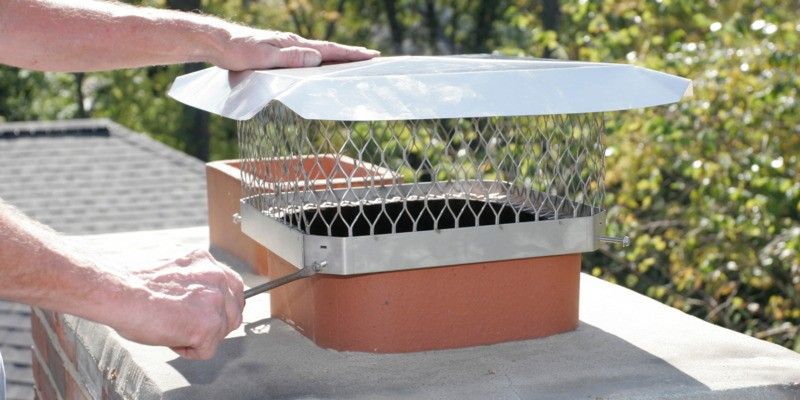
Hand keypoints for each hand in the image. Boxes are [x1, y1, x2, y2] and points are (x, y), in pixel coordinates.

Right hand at [115, 250, 244, 359]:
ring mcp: (215, 301)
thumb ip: (191, 280)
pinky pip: (207, 350)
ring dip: (200, 337)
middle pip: (234, 311)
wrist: (120, 293)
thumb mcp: (172, 271)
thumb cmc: (132, 284)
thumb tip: (195, 297)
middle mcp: (216, 277)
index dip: (222, 305)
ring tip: (173, 330)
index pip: (232, 286)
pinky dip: (188, 351)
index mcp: (205, 261)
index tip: (209, 314)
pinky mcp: (208, 325)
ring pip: (222, 331)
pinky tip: (170, 339)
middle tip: (190, 328)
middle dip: (215, 324)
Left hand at [210, 26, 379, 70]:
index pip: (328, 50)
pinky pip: (305, 57)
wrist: (217, 42)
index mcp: (293, 44)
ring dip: (336, 58)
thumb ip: (291, 58)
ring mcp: (286, 47)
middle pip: (328, 50)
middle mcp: (293, 44)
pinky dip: (319, 60)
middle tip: (371, 57)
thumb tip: (317, 59)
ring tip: (352, 62)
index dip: (351, 54)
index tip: (371, 55)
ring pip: (317, 54)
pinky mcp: (278, 52)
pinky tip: (320, 65)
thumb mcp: (264, 58)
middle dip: (350, 54)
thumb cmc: (238, 52)